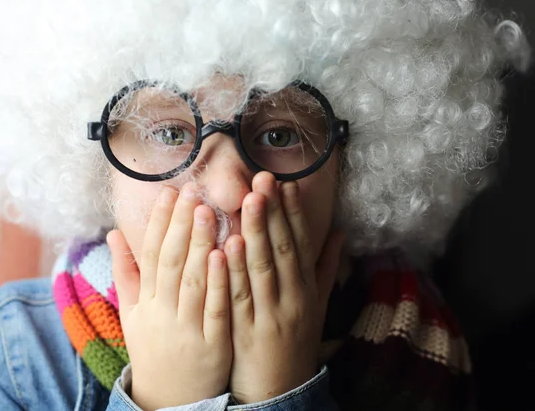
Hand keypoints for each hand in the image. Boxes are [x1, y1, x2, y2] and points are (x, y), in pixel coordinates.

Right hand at [108, 183, 231, 410]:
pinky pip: (215, 309)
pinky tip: (225, 254)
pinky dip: (219, 282)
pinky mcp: (212, 345)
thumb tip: (114, 233)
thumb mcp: (132, 313)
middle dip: (181, 224)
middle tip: (192, 190)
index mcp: (145, 302)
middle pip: (171, 262)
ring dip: (200, 245)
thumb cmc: (153, 348)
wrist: (169, 399)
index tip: (169, 192)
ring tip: (208, 211)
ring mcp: (187, 329)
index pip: (151, 254)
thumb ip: (126, 272)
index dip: (160, 222)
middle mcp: (162, 313)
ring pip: (193, 281)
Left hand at [224, 172, 343, 403]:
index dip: (294, 213)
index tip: (286, 184)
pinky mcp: (246, 331)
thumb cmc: (296, 341)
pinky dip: (234, 271)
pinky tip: (228, 245)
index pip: (302, 244)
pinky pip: (239, 297)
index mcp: (308, 290)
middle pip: (283, 250)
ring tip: (249, 200)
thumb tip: (339, 231)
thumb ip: (326, 267)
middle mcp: (292, 299)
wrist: (280, 390)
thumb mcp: (318, 304)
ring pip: (262, 269)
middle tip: (264, 179)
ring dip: (256, 232)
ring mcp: (269, 315)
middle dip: (273, 212)